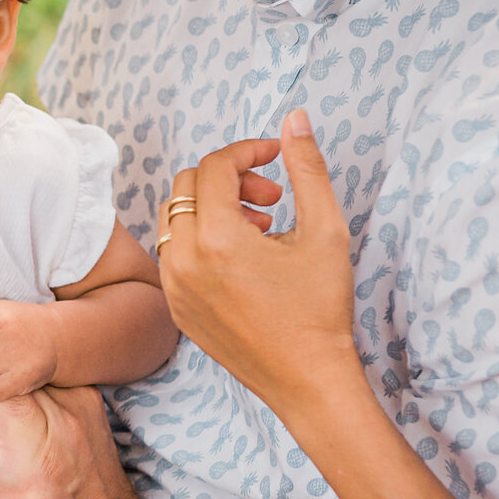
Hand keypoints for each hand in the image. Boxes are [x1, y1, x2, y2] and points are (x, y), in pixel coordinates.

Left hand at [159, 110, 362, 411]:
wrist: (307, 379)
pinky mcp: (176, 308)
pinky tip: (244, 257)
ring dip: (213, 208)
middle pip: (186, 186)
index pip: (213, 167)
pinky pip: (173, 253)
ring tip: (261, 227)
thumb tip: (295, 118)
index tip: (277, 159)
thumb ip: (308, 168)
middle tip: (272, 198)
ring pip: (175, 219)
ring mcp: (173, 288)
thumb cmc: (321, 308)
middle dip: (229, 178)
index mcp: (216, 240)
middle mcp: (183, 262)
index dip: (247, 152)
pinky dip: (201, 240)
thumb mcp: (325, 231)